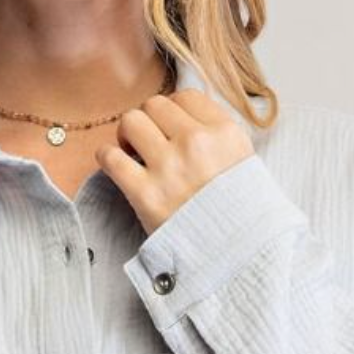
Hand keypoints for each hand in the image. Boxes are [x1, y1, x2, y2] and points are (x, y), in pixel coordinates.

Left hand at [94, 87, 255, 234]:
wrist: (237, 257)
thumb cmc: (240, 214)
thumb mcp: (245, 165)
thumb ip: (219, 139)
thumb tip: (186, 119)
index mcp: (225, 133)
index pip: (187, 96)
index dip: (173, 110)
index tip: (170, 128)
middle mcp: (197, 143)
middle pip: (154, 105)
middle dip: (148, 121)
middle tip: (147, 142)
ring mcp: (169, 167)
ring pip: (131, 122)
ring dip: (126, 135)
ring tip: (132, 152)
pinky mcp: (145, 194)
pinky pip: (110, 157)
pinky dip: (107, 157)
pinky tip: (115, 166)